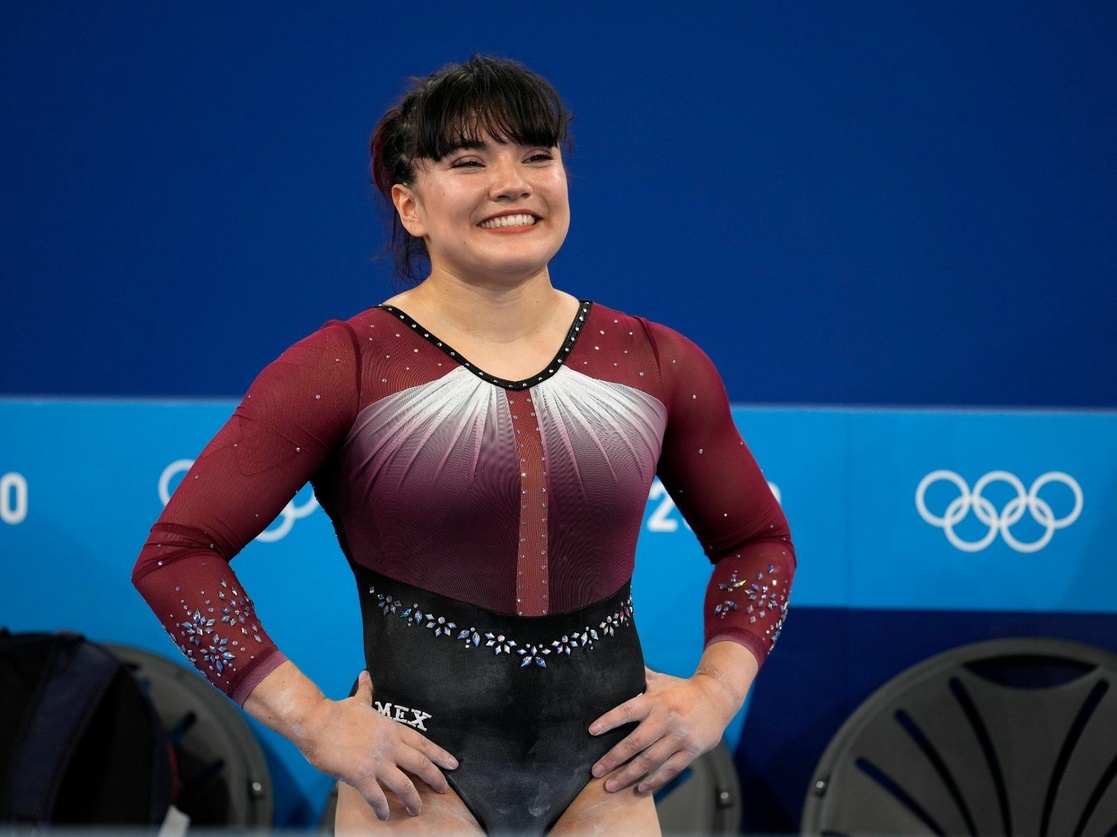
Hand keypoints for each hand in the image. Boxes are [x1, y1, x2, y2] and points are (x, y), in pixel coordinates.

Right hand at [300, 671, 458, 819]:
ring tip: (416, 810)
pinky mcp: (361, 776)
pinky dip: (383, 808)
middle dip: (435, 778)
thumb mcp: (358, 701)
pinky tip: (385, 815)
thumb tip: (366, 674)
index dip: (439, 754)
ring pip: (404, 785)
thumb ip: (366, 691)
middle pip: (421, 764)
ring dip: (413, 799)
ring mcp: (377, 762)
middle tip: (444, 789)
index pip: (422, 743)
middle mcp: (390, 746)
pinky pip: (377, 797)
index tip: (453, 763)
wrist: (316, 722)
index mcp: (392, 729)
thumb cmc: (336, 712)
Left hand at [587, 665, 741, 794]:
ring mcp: (679, 736)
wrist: (718, 697)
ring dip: (628, 775)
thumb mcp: (660, 679)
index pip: (627, 710)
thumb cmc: (682, 690)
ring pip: (650, 760)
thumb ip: (639, 677)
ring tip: (610, 786)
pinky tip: (639, 790)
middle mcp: (666, 718)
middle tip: (595, 771)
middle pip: (635, 742)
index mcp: (655, 700)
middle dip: (613, 758)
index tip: (592, 731)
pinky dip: (654, 781)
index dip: (609, 720)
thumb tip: (617, 665)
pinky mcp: (692, 750)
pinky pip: (670, 770)